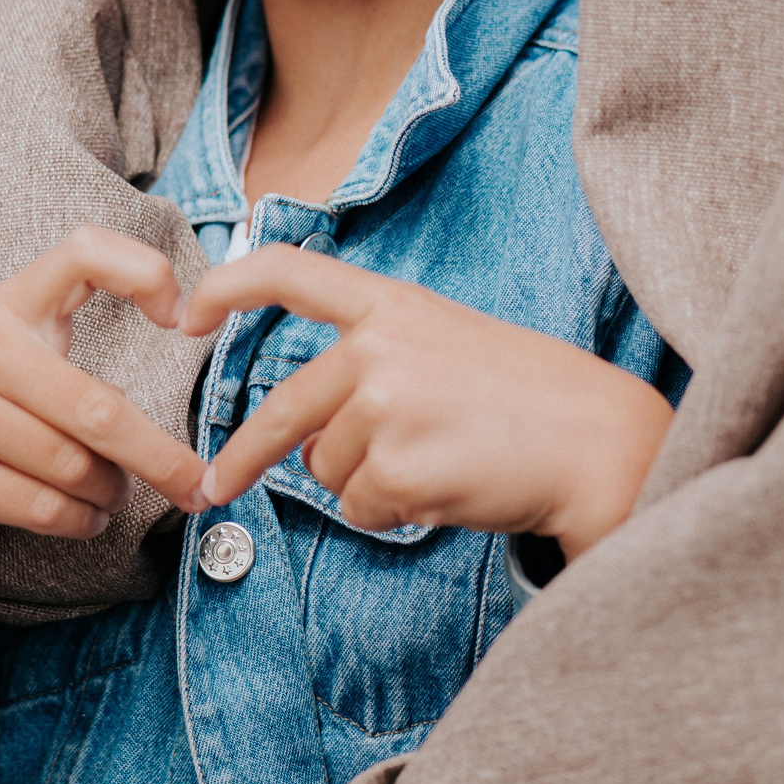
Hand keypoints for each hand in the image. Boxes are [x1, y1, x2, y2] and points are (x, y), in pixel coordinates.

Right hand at [0, 227, 209, 654]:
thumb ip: (65, 324)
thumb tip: (179, 336)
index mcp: (7, 303)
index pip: (83, 253)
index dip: (145, 274)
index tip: (183, 316)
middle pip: (98, 410)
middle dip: (161, 458)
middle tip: (196, 483)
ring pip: (74, 469)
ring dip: (111, 494)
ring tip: (114, 496)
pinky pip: (41, 509)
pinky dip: (79, 521)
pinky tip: (84, 518)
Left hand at [181, 245, 670, 559]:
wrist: (597, 441)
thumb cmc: (525, 397)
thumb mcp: (445, 342)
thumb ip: (372, 361)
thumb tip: (301, 433)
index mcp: (390, 304)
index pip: (288, 271)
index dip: (227, 287)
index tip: (186, 314)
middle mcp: (377, 347)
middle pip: (281, 408)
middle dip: (242, 457)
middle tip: (213, 486)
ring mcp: (384, 406)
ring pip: (325, 468)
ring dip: (367, 482)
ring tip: (438, 462)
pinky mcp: (395, 467)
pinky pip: (359, 508)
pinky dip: (392, 512)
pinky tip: (445, 489)